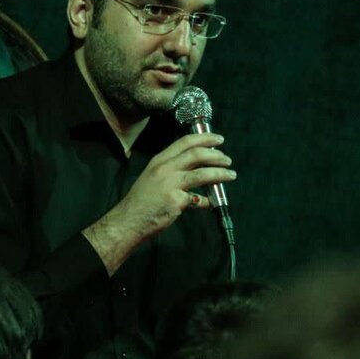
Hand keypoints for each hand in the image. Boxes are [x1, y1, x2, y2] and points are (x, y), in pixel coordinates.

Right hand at [82, 133, 234, 274]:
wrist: (129, 220)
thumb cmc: (140, 201)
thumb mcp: (152, 178)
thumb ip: (172, 172)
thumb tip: (195, 170)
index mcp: (159, 160)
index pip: (185, 142)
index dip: (204, 138)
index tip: (218, 139)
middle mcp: (164, 168)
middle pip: (196, 154)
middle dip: (216, 155)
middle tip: (227, 159)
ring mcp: (170, 184)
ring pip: (203, 174)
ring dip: (220, 173)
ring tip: (231, 174)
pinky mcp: (176, 201)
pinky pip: (199, 199)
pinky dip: (208, 201)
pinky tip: (212, 203)